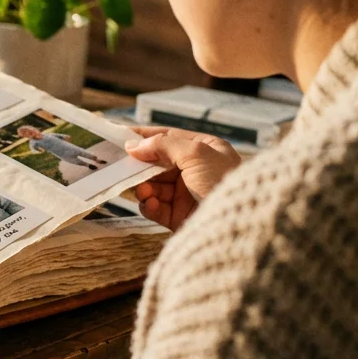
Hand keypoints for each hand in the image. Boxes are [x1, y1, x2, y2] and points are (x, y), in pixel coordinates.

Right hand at [125, 126, 241, 229]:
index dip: (145, 137)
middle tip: (121, 168)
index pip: (168, 137)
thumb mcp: (195, 153)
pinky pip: (156, 208)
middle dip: (140, 167)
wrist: (237, 223)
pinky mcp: (179, 216)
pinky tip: (151, 204)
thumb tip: (133, 145)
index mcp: (204, 150)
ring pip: (153, 186)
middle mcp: (194, 170)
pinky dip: (150, 206)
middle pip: (156, 164)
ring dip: (144, 188)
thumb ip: (163, 145)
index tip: (120, 136)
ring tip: (143, 191)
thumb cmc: (223, 181)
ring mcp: (186, 194)